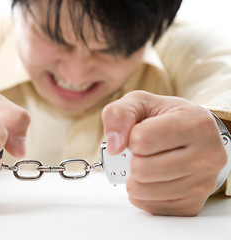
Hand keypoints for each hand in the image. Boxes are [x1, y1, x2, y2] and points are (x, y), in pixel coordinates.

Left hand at [102, 90, 226, 215]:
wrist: (192, 135)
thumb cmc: (165, 118)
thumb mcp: (140, 103)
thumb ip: (119, 114)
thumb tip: (114, 146)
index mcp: (195, 123)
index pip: (141, 140)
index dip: (131, 137)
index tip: (140, 132)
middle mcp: (206, 155)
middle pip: (141, 169)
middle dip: (132, 159)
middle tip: (142, 151)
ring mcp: (202, 183)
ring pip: (142, 190)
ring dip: (134, 177)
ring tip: (147, 163)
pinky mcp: (192, 205)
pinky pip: (148, 206)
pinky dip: (142, 193)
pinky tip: (153, 178)